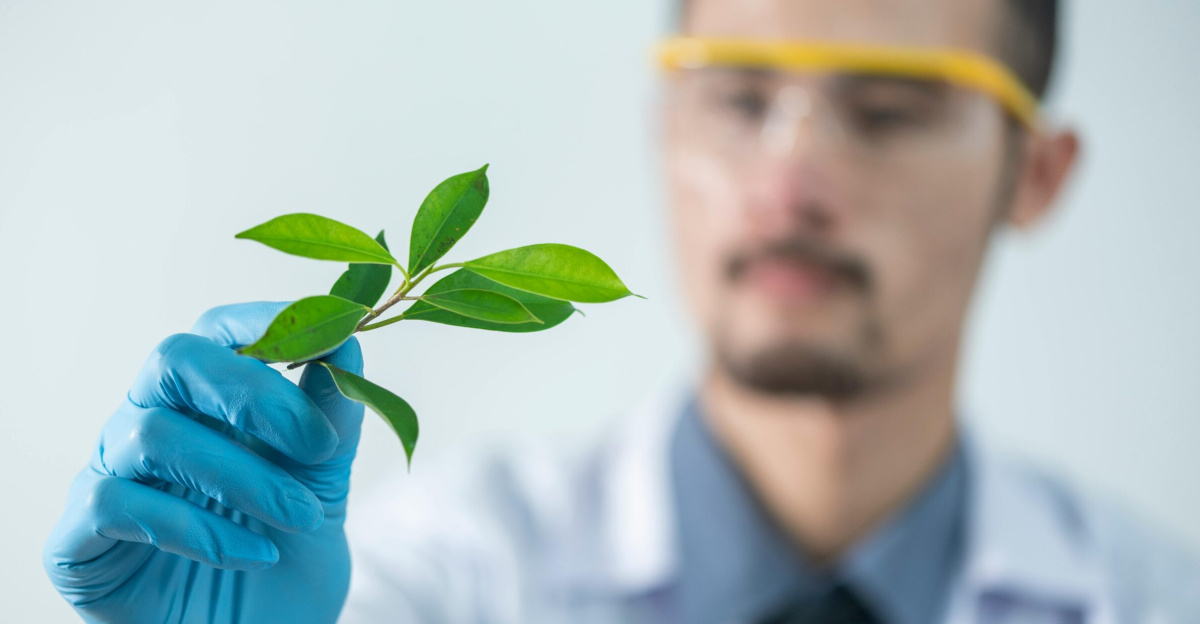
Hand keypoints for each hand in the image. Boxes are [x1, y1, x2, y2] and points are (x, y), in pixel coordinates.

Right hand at [44, 302, 366, 623]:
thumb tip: (348, 338)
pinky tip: (252, 555)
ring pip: (155, 435)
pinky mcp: (79, 536)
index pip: (218, 330)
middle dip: (252, 392)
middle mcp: (150, 421)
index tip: (329, 336)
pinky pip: (117, 503)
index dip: (266, 322)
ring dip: (244, 477)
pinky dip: (196, 529)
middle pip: (173, 359)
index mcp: (206, 399)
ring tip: (301, 519)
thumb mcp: (324, 485)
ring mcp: (110, 473)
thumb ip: (332, 419)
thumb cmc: (285, 554)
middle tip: (315, 442)